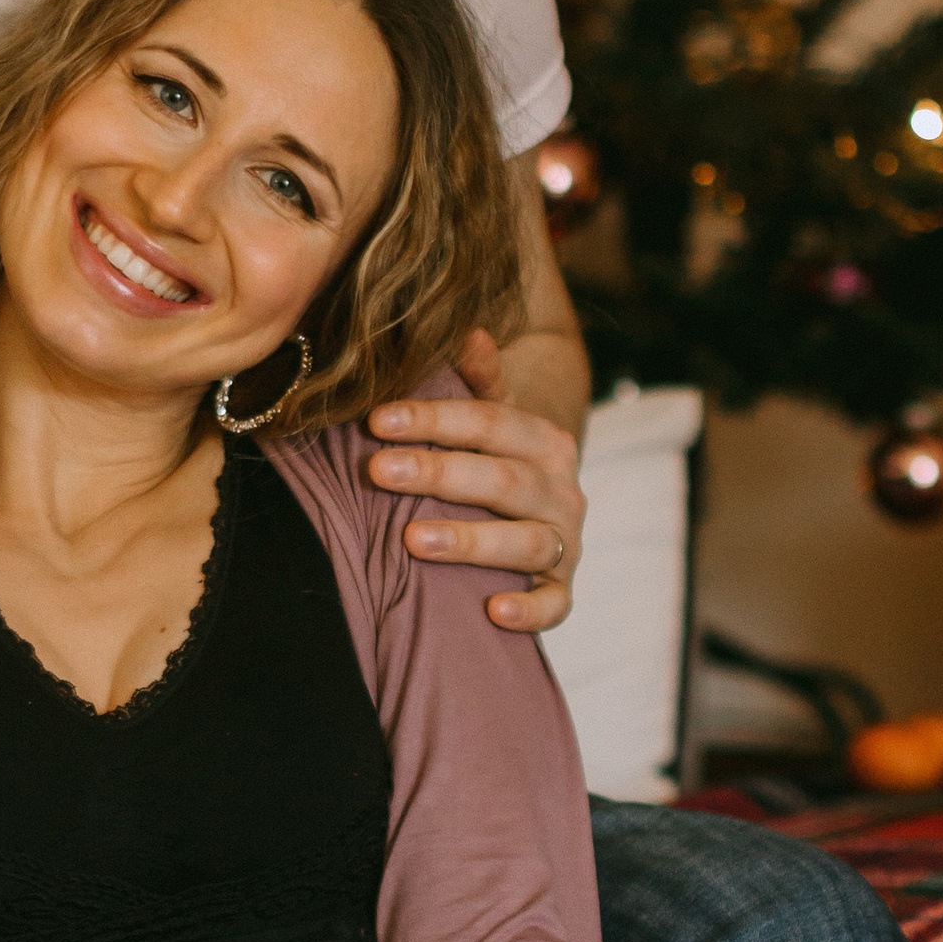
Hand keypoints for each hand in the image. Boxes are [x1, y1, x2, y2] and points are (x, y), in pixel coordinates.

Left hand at [366, 331, 583, 634]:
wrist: (540, 521)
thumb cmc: (493, 466)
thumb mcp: (488, 423)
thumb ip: (477, 382)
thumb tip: (466, 331)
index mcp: (543, 441)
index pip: (490, 422)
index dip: (434, 418)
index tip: (377, 420)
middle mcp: (562, 490)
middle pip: (502, 480)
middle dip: (438, 473)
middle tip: (378, 470)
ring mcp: (565, 543)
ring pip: (526, 541)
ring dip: (470, 540)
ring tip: (412, 540)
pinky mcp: (561, 590)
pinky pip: (555, 604)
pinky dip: (529, 609)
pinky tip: (492, 610)